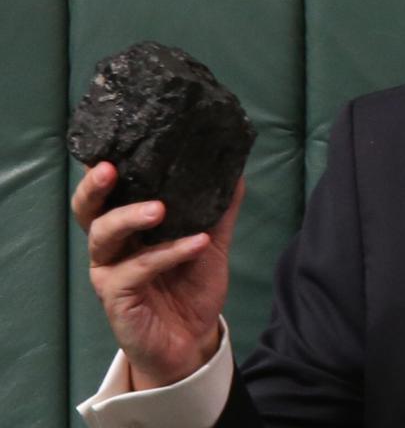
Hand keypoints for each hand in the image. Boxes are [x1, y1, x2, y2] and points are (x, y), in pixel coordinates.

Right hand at [71, 162, 244, 389]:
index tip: (114, 144)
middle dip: (94, 187)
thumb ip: (220, 209)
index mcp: (127, 226)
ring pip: (104, 236)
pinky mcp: (117, 297)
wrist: (193, 338)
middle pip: (87, 210)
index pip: (108, 192)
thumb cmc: (191, 286)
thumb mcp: (211, 241)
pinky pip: (137, 270)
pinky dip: (168, 253)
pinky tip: (197, 243)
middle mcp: (111, 245)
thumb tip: (237, 169)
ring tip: (160, 208)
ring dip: (130, 217)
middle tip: (110, 169)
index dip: (103, 169)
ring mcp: (109, 271)